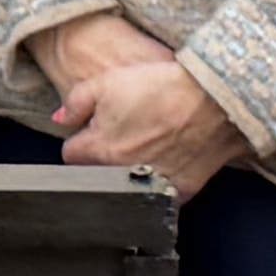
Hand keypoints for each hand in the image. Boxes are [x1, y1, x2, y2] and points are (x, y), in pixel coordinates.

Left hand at [39, 13, 247, 191]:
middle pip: (97, 173)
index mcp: (97, 151)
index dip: (81, 139)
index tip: (94, 130)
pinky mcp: (179, 193)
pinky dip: (160, 181)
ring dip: (130, 170)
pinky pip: (160, 194)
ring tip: (147, 143)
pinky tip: (168, 158)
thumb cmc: (161, 87)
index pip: (71, 155)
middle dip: (102, 157)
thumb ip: (75, 103)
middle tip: (122, 133)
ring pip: (127, 185)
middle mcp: (120, 175)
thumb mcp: (108, 82)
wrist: (216, 100)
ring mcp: (151, 187)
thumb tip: (59, 120)